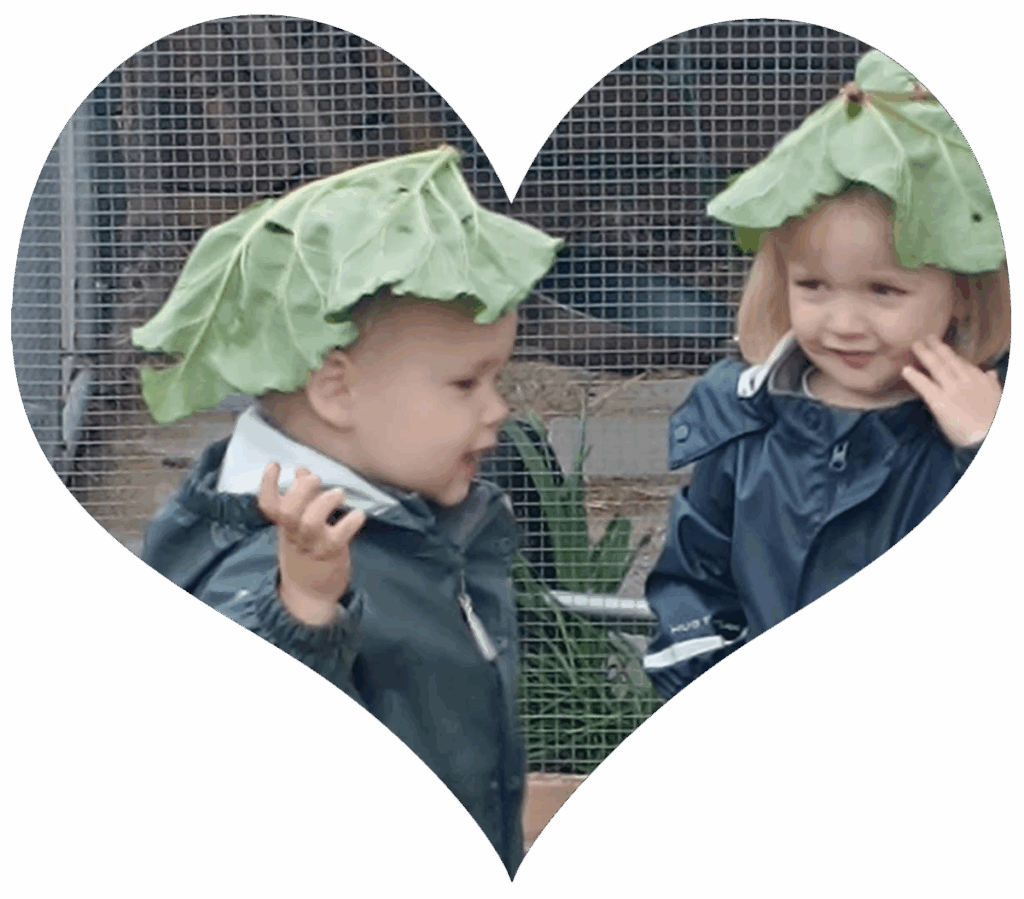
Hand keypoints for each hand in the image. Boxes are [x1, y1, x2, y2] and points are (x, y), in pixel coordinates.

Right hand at [257, 464, 366, 626]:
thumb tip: (302, 471)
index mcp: (284, 526)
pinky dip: (349, 524)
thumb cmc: (306, 551)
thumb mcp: (297, 526)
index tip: (275, 464)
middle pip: (288, 512)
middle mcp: (294, 535)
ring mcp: (312, 546)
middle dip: (301, 491)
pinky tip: (358, 514)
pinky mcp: (331, 554)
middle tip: (315, 478)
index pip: (268, 505)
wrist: (310, 593)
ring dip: (324, 504)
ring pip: (310, 524)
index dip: (267, 485)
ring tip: (339, 492)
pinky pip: (338, 538)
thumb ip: (300, 499)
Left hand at [901, 335, 1003, 447]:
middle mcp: (965, 380)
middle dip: (936, 347)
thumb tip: (991, 372)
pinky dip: (915, 377)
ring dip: (924, 354)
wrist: (990, 437)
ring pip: (936, 367)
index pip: (962, 363)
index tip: (940, 346)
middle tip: (925, 337)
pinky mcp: (940, 402)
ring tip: (914, 345)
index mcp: (979, 379)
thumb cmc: (994, 420)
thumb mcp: (998, 397)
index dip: (949, 354)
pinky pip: (925, 386)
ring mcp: (952, 390)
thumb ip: (991, 384)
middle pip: (948, 360)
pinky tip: (905, 370)